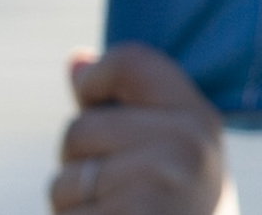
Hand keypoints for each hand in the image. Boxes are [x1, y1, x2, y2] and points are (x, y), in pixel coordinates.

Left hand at [49, 44, 237, 214]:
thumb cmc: (178, 206)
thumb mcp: (172, 148)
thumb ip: (124, 105)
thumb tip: (76, 61)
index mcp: (197, 116)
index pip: (131, 62)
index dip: (95, 80)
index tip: (92, 101)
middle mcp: (182, 145)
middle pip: (79, 129)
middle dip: (79, 163)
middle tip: (116, 189)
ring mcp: (154, 187)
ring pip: (63, 181)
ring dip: (72, 206)